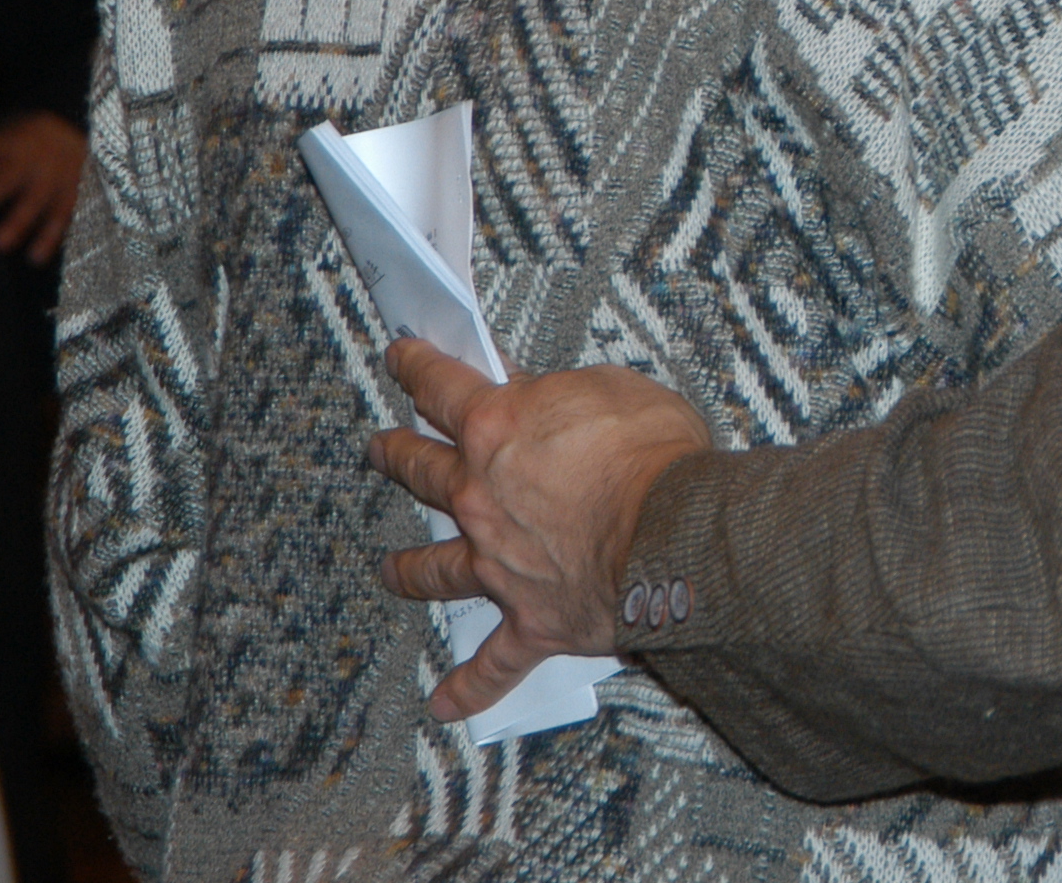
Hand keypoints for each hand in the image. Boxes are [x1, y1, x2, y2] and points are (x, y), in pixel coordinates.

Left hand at [0, 110, 86, 262]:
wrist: (85, 126)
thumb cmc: (28, 140)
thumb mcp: (7, 133)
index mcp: (10, 142)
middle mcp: (32, 159)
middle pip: (4, 180)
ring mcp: (54, 177)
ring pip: (33, 203)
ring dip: (16, 223)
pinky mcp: (72, 194)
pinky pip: (61, 217)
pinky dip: (50, 238)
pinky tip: (35, 257)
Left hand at [370, 340, 714, 721]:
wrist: (682, 537)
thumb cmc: (659, 459)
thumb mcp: (615, 388)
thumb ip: (564, 391)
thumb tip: (540, 391)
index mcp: (497, 429)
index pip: (440, 387)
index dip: (417, 367)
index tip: (402, 358)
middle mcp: (481, 498)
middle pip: (420, 471)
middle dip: (396, 455)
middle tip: (380, 448)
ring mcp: (498, 565)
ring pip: (434, 568)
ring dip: (408, 568)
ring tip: (391, 568)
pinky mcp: (531, 621)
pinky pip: (494, 665)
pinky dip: (471, 687)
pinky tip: (447, 702)